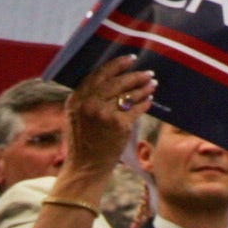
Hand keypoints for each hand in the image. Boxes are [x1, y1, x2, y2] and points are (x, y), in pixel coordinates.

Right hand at [62, 55, 151, 177]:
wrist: (85, 168)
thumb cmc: (81, 142)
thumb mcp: (75, 116)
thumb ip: (87, 98)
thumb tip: (111, 79)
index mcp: (76, 99)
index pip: (98, 74)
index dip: (116, 65)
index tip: (129, 59)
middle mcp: (90, 104)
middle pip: (117, 82)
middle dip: (134, 75)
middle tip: (147, 72)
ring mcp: (105, 115)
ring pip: (129, 94)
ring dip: (143, 88)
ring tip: (152, 83)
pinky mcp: (119, 126)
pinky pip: (136, 109)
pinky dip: (145, 103)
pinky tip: (149, 100)